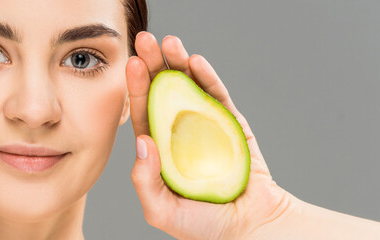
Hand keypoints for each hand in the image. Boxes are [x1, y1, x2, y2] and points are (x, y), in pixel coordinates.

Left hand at [126, 32, 291, 239]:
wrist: (249, 228)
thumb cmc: (202, 225)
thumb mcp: (162, 210)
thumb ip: (145, 182)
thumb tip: (142, 143)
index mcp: (160, 149)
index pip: (144, 113)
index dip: (136, 88)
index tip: (129, 65)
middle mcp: (179, 131)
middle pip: (162, 92)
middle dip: (152, 65)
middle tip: (143, 41)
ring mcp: (205, 125)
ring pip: (188, 87)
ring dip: (177, 63)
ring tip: (168, 42)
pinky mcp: (231, 123)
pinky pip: (217, 97)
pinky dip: (207, 78)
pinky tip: (194, 61)